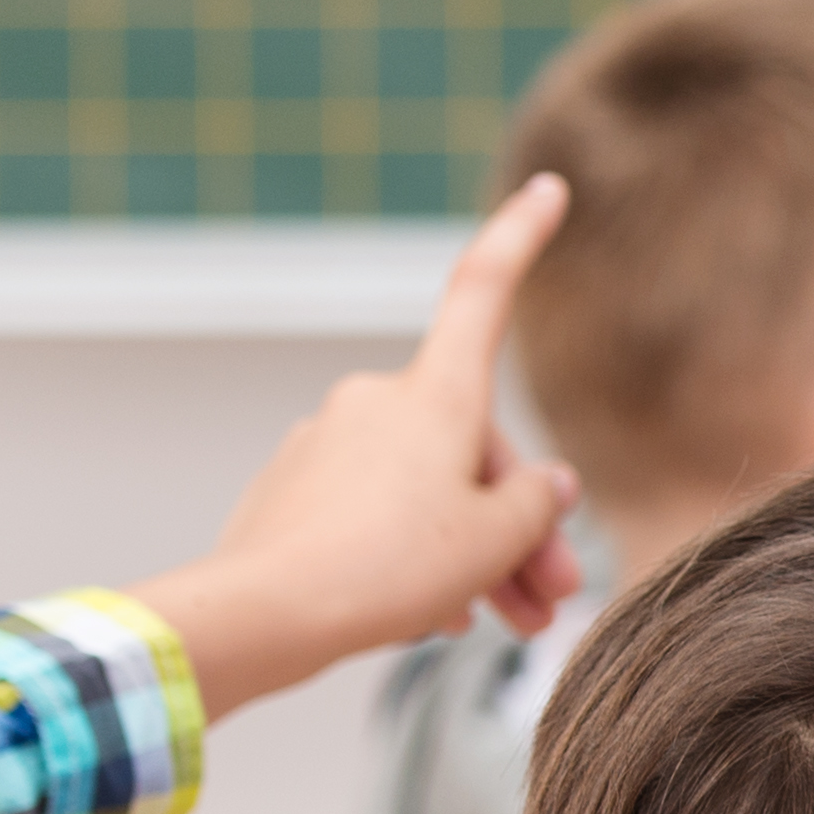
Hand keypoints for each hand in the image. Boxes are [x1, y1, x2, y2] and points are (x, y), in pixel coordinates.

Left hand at [128, 177, 590, 719]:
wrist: (262, 615)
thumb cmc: (387, 569)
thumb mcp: (493, 540)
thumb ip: (535, 505)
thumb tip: (543, 485)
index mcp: (436, 395)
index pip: (484, 290)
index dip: (521, 235)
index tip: (547, 187)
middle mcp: (379, 404)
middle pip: (473, 445)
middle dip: (516, 520)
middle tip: (551, 597)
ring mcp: (330, 445)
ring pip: (426, 489)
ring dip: (473, 551)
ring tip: (508, 625)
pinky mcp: (294, 492)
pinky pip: (376, 515)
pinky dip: (414, 558)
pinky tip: (437, 617)